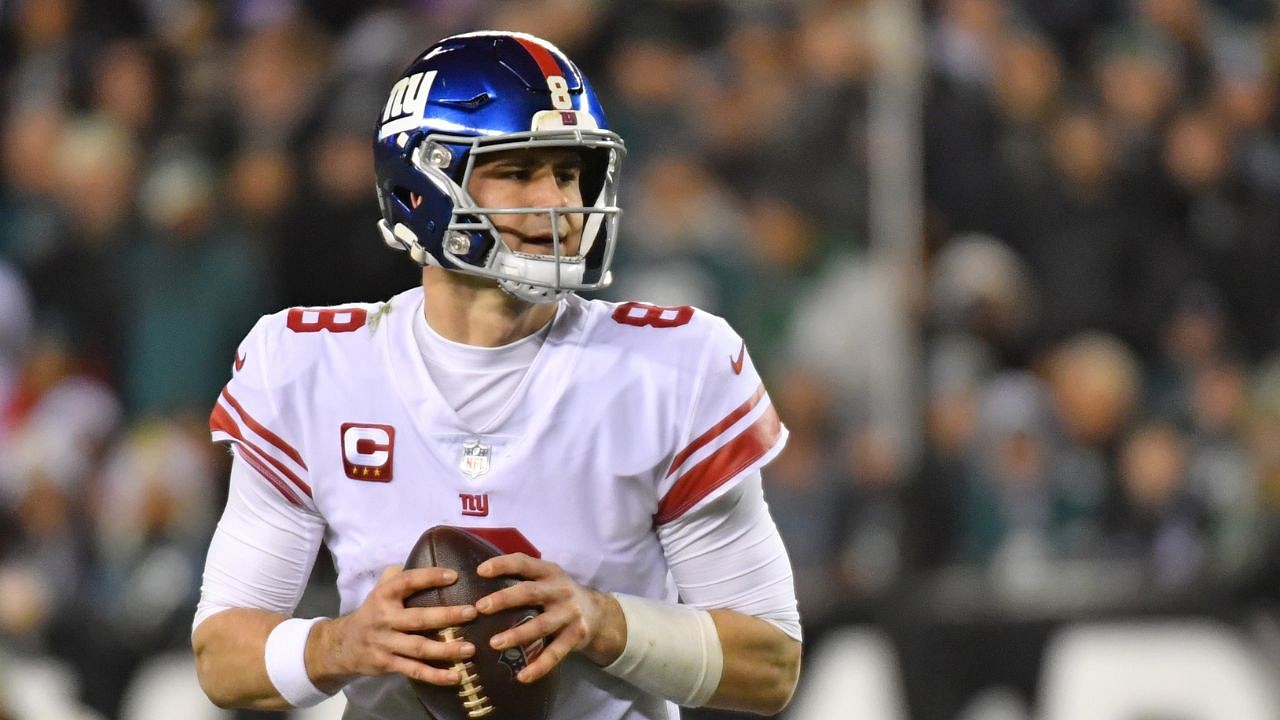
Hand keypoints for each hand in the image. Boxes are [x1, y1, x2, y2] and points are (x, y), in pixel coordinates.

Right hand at [310, 565, 477, 688]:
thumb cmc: (372, 613)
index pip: (407, 582)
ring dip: (446, 649)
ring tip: (470, 649)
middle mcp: (385, 619)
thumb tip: (421, 557)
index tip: (454, 576)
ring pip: (419, 648)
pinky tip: (456, 676)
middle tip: (472, 612)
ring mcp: (386, 643)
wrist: (342, 646)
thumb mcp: (379, 591)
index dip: (430, 577)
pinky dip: (435, 676)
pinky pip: (414, 671)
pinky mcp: (388, 664)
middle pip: (419, 618)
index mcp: (384, 596)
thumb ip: (397, 576)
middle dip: (447, 616)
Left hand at [474, 554, 624, 683]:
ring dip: (517, 635)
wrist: (600, 615)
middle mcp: (560, 590)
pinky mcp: (576, 636)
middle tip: (480, 608)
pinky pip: (555, 653)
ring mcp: (569, 614)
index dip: (503, 565)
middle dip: (504, 599)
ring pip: (541, 625)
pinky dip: (539, 666)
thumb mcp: (548, 579)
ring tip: (494, 644)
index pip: (524, 563)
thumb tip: (479, 580)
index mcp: (549, 572)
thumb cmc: (560, 595)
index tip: (481, 571)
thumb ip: (524, 578)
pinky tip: (522, 677)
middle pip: (530, 593)